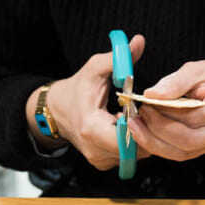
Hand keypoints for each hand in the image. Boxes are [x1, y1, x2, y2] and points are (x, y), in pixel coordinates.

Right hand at [28, 34, 148, 170]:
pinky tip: (130, 126)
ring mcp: (99, 160)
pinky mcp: (103, 163)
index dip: (144, 123)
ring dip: (142, 136)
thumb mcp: (94, 68)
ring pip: (135, 155)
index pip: (129, 138)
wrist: (56, 110)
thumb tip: (138, 42)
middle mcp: (95, 150)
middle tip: (146, 110)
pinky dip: (134, 142)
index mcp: (92, 128)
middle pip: (136, 149)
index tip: (146, 107)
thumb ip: (118, 57)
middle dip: (147, 129)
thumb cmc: (77, 88)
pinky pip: (128, 156)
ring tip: (138, 116)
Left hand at [128, 60, 204, 162]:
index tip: (145, 104)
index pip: (193, 117)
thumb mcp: (196, 69)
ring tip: (136, 126)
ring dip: (155, 142)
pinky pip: (182, 153)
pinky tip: (146, 133)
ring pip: (183, 152)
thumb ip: (174, 82)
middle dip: (158, 131)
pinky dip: (161, 146)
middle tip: (138, 116)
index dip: (166, 114)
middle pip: (189, 141)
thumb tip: (151, 95)